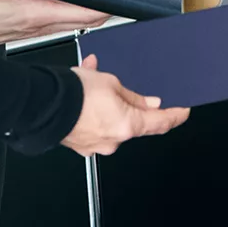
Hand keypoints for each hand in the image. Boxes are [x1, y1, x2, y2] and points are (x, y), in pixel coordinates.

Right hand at [0, 0, 108, 46]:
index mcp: (33, 16)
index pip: (80, 15)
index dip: (104, 6)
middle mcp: (40, 24)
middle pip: (86, 20)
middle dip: (107, 5)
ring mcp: (37, 27)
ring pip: (77, 21)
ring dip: (94, 9)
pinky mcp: (31, 24)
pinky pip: (63, 19)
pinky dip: (77, 10)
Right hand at [62, 53, 189, 155]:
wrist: (43, 105)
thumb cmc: (75, 94)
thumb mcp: (111, 83)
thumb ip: (134, 96)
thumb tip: (149, 104)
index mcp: (127, 126)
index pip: (161, 124)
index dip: (175, 116)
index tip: (184, 111)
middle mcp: (114, 141)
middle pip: (134, 123)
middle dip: (131, 104)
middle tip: (123, 86)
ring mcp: (96, 145)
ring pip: (112, 121)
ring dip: (109, 103)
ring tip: (96, 81)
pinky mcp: (81, 144)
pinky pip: (95, 124)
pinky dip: (94, 109)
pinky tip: (85, 91)